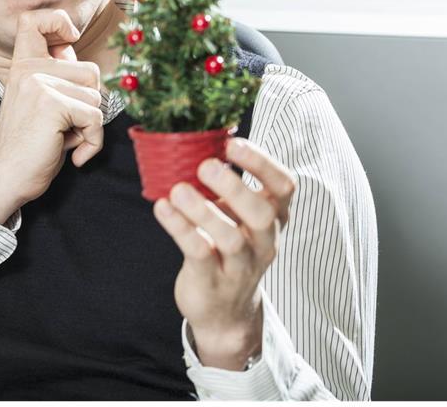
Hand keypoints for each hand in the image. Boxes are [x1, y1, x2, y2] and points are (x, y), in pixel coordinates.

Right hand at [0, 9, 104, 223]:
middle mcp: (30, 70)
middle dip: (89, 104)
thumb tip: (71, 47)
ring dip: (89, 127)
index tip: (69, 38)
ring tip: (64, 140)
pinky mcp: (52, 105)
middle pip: (91, 72)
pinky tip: (74, 156)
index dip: (57, 21)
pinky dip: (93, 142)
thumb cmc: (27, 146)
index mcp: (23, 67)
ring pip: (96, 98)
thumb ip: (55, 76)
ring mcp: (40, 85)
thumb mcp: (39, 103)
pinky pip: (95, 118)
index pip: (34, 20)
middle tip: (65, 127)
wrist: (5, 178)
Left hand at [152, 137, 295, 368]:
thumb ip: (225, 184)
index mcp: (274, 217)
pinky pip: (200, 253)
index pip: (284, 187)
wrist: (223, 310)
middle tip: (206, 166)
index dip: (263, 163)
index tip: (233, 142)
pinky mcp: (213, 282)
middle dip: (235, 187)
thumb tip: (196, 136)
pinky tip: (162, 208)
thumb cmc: (226, 246)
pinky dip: (180, 229)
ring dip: (203, 211)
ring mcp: (241, 266)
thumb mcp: (235, 215)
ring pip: (231, 238)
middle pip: (262, 214)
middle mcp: (264, 242)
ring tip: (177, 189)